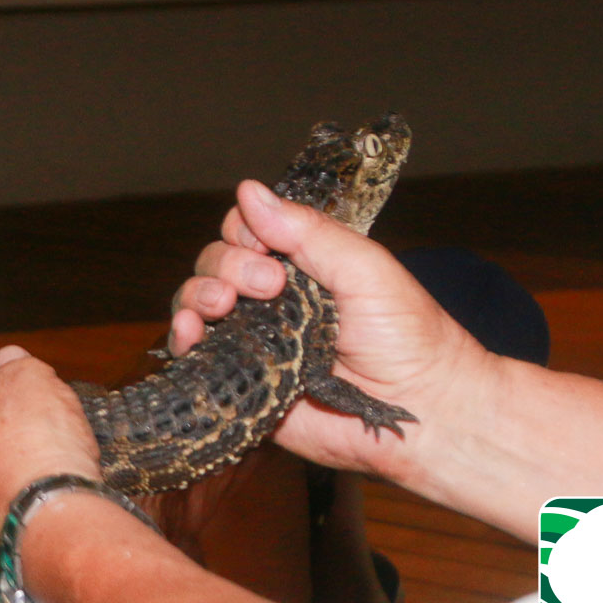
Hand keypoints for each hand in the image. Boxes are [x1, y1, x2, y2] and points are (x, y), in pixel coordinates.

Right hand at [169, 181, 488, 478]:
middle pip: (215, 262)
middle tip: (269, 284)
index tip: (267, 248)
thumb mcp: (364, 268)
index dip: (244, 232)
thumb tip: (248, 190)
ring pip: (197, 303)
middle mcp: (270, 300)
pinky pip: (194, 356)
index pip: (246, 231)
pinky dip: (181, 338)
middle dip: (227, 265)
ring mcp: (253, 341)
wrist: (422, 413)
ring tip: (221, 306)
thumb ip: (308, 231)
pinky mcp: (242, 383)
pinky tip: (189, 334)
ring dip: (197, 294)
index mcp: (301, 266)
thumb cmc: (409, 338)